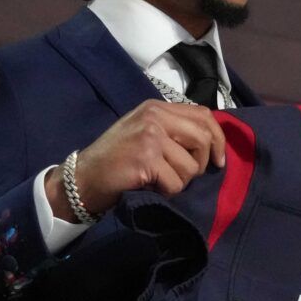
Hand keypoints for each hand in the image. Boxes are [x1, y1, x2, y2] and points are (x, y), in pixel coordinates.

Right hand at [46, 100, 226, 218]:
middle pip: (203, 138)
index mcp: (157, 107)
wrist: (83, 177)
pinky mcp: (146, 159)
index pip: (204, 115)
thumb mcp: (145, 133)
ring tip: (159, 181)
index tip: (218, 161)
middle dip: (201, 164)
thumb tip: (211, 142)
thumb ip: (173, 131)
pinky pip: (176, 183)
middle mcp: (154, 117)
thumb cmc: (117, 159)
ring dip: (180, 182)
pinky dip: (168, 192)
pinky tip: (150, 187)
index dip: (218, 139)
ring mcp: (150, 136)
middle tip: (186, 177)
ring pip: (191, 166)